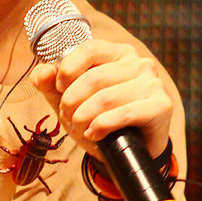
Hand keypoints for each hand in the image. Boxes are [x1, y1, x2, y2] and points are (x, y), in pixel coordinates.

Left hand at [30, 39, 171, 159]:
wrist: (129, 151)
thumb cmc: (99, 119)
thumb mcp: (69, 100)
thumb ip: (51, 84)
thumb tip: (41, 72)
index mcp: (118, 54)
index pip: (88, 49)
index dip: (67, 70)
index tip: (60, 90)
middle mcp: (139, 63)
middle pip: (94, 78)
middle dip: (72, 102)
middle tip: (68, 117)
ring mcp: (153, 83)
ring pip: (105, 97)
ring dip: (83, 117)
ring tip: (79, 128)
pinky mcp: (161, 106)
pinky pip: (123, 114)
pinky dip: (101, 126)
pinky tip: (94, 134)